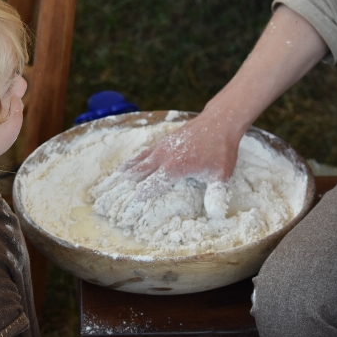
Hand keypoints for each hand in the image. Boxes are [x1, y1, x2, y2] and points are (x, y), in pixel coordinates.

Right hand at [119, 113, 241, 200]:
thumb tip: (216, 215)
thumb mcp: (221, 175)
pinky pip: (144, 152)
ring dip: (128, 171)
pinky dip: (135, 159)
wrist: (219, 122)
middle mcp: (163, 158)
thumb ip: (216, 195)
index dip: (141, 195)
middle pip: (140, 173)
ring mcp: (162, 147)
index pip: (151, 185)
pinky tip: (130, 163)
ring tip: (116, 179)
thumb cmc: (220, 150)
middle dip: (128, 184)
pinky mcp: (163, 141)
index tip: (131, 205)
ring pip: (139, 161)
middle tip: (115, 195)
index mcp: (174, 168)